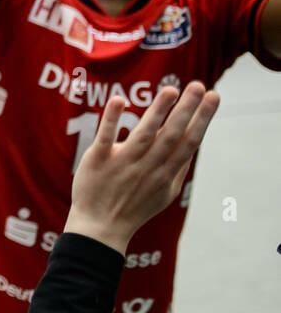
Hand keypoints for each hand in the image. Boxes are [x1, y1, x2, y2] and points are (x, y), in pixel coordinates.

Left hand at [64, 82, 218, 253]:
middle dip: (187, 110)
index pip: (188, 142)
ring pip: (144, 134)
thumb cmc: (134, 207)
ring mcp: (123, 163)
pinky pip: (105, 137)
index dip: (202, 119)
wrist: (99, 227)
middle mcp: (148, 167)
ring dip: (158, 111)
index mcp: (166, 173)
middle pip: (171, 135)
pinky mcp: (98, 160)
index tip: (213, 96)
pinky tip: (120, 100)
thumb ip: (178, 168)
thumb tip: (193, 142)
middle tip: (198, 85)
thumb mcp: (164, 193)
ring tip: (171, 90)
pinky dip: (112, 119)